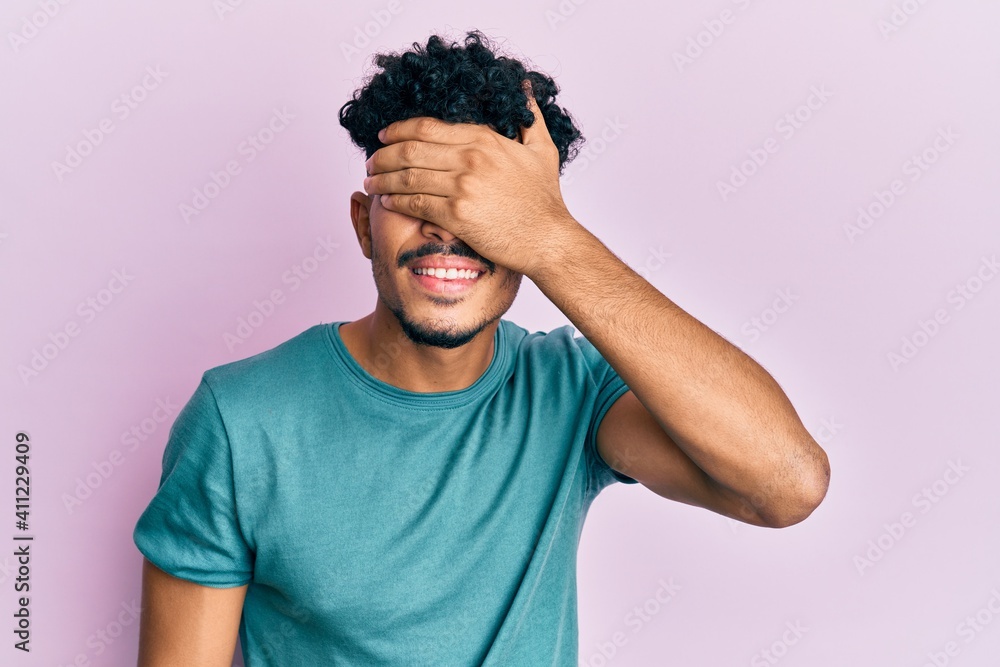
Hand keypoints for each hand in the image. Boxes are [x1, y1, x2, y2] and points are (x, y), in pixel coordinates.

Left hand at [362, 79, 578, 276]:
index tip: (384, 136)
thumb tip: (523, 88)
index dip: (399, 130)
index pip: (427, 128)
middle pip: (410, 150)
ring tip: (370, 182)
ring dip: (382, 179)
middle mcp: (470, 158)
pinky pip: (415, 203)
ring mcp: (462, 186)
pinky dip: (395, 201)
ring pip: (408, 176)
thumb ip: (530, 116)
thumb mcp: (543, 149)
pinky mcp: (456, 214)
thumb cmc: (545, 200)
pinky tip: (386, 201)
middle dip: (383, 155)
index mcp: (484, 140)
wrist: (548, 239)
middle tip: (370, 162)